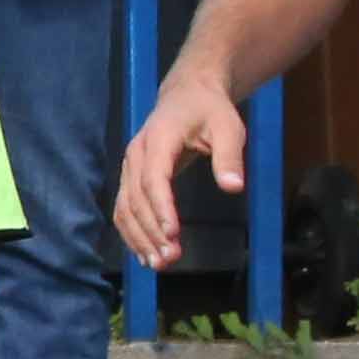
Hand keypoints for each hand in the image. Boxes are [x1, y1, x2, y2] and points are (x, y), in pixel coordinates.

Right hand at [116, 64, 249, 269]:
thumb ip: (230, 157)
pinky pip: (125, 208)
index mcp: (158, 140)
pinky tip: (146, 254)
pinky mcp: (132, 177)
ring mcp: (130, 167)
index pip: (154, 178)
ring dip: (139, 237)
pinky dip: (132, 232)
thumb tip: (233, 187)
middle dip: (151, 231)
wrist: (188, 94)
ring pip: (125, 208)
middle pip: (136, 199)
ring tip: (159, 264)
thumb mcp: (229, 127)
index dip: (160, 208)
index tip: (172, 233)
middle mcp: (136, 155)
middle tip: (170, 259)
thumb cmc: (210, 110)